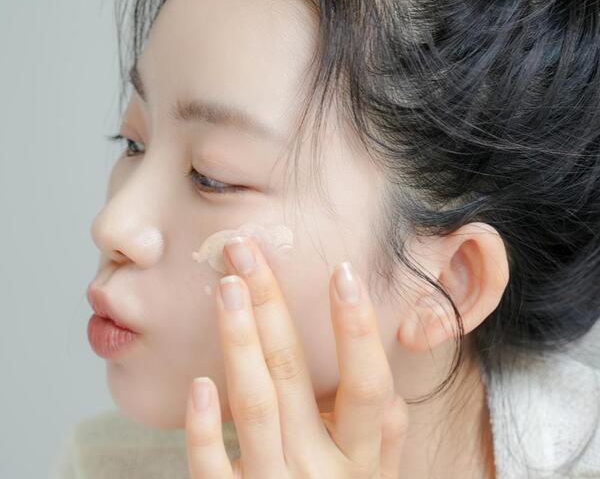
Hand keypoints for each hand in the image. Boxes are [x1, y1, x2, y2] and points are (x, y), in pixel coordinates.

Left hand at [184, 236, 408, 477]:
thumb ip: (383, 437)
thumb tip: (389, 387)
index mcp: (364, 461)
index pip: (368, 385)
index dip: (357, 328)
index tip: (341, 271)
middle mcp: (322, 473)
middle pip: (294, 377)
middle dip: (270, 306)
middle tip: (246, 253)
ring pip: (254, 406)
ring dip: (239, 341)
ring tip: (225, 287)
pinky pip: (213, 471)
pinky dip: (203, 429)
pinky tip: (199, 383)